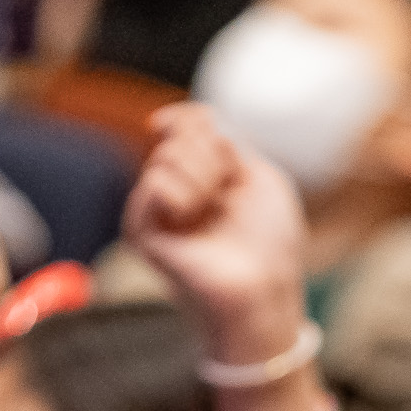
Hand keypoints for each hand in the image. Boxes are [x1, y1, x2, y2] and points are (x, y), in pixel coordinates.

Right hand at [123, 103, 308, 367]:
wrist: (266, 289)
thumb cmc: (270, 243)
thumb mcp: (257, 174)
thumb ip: (219, 140)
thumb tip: (162, 121)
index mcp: (199, 175)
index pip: (184, 122)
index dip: (203, 123)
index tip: (228, 156)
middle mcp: (172, 190)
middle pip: (180, 136)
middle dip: (214, 157)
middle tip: (228, 197)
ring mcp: (153, 210)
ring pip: (168, 156)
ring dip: (205, 178)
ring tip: (215, 212)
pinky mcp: (140, 231)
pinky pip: (154, 182)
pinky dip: (184, 195)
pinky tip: (194, 219)